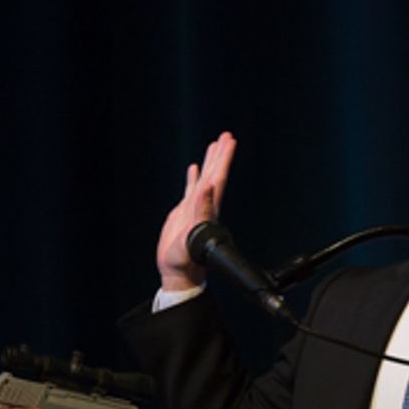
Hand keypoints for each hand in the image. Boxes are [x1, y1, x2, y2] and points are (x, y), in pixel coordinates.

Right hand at [155, 131, 236, 290]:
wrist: (179, 273)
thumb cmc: (185, 261)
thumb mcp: (193, 235)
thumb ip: (202, 212)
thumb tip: (209, 188)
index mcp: (208, 209)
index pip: (219, 178)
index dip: (224, 159)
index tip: (230, 142)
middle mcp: (205, 206)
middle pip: (215, 174)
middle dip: (220, 155)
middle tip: (226, 135)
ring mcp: (195, 208)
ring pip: (204, 179)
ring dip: (210, 162)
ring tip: (214, 145)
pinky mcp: (184, 214)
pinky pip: (190, 189)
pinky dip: (193, 177)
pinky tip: (194, 168)